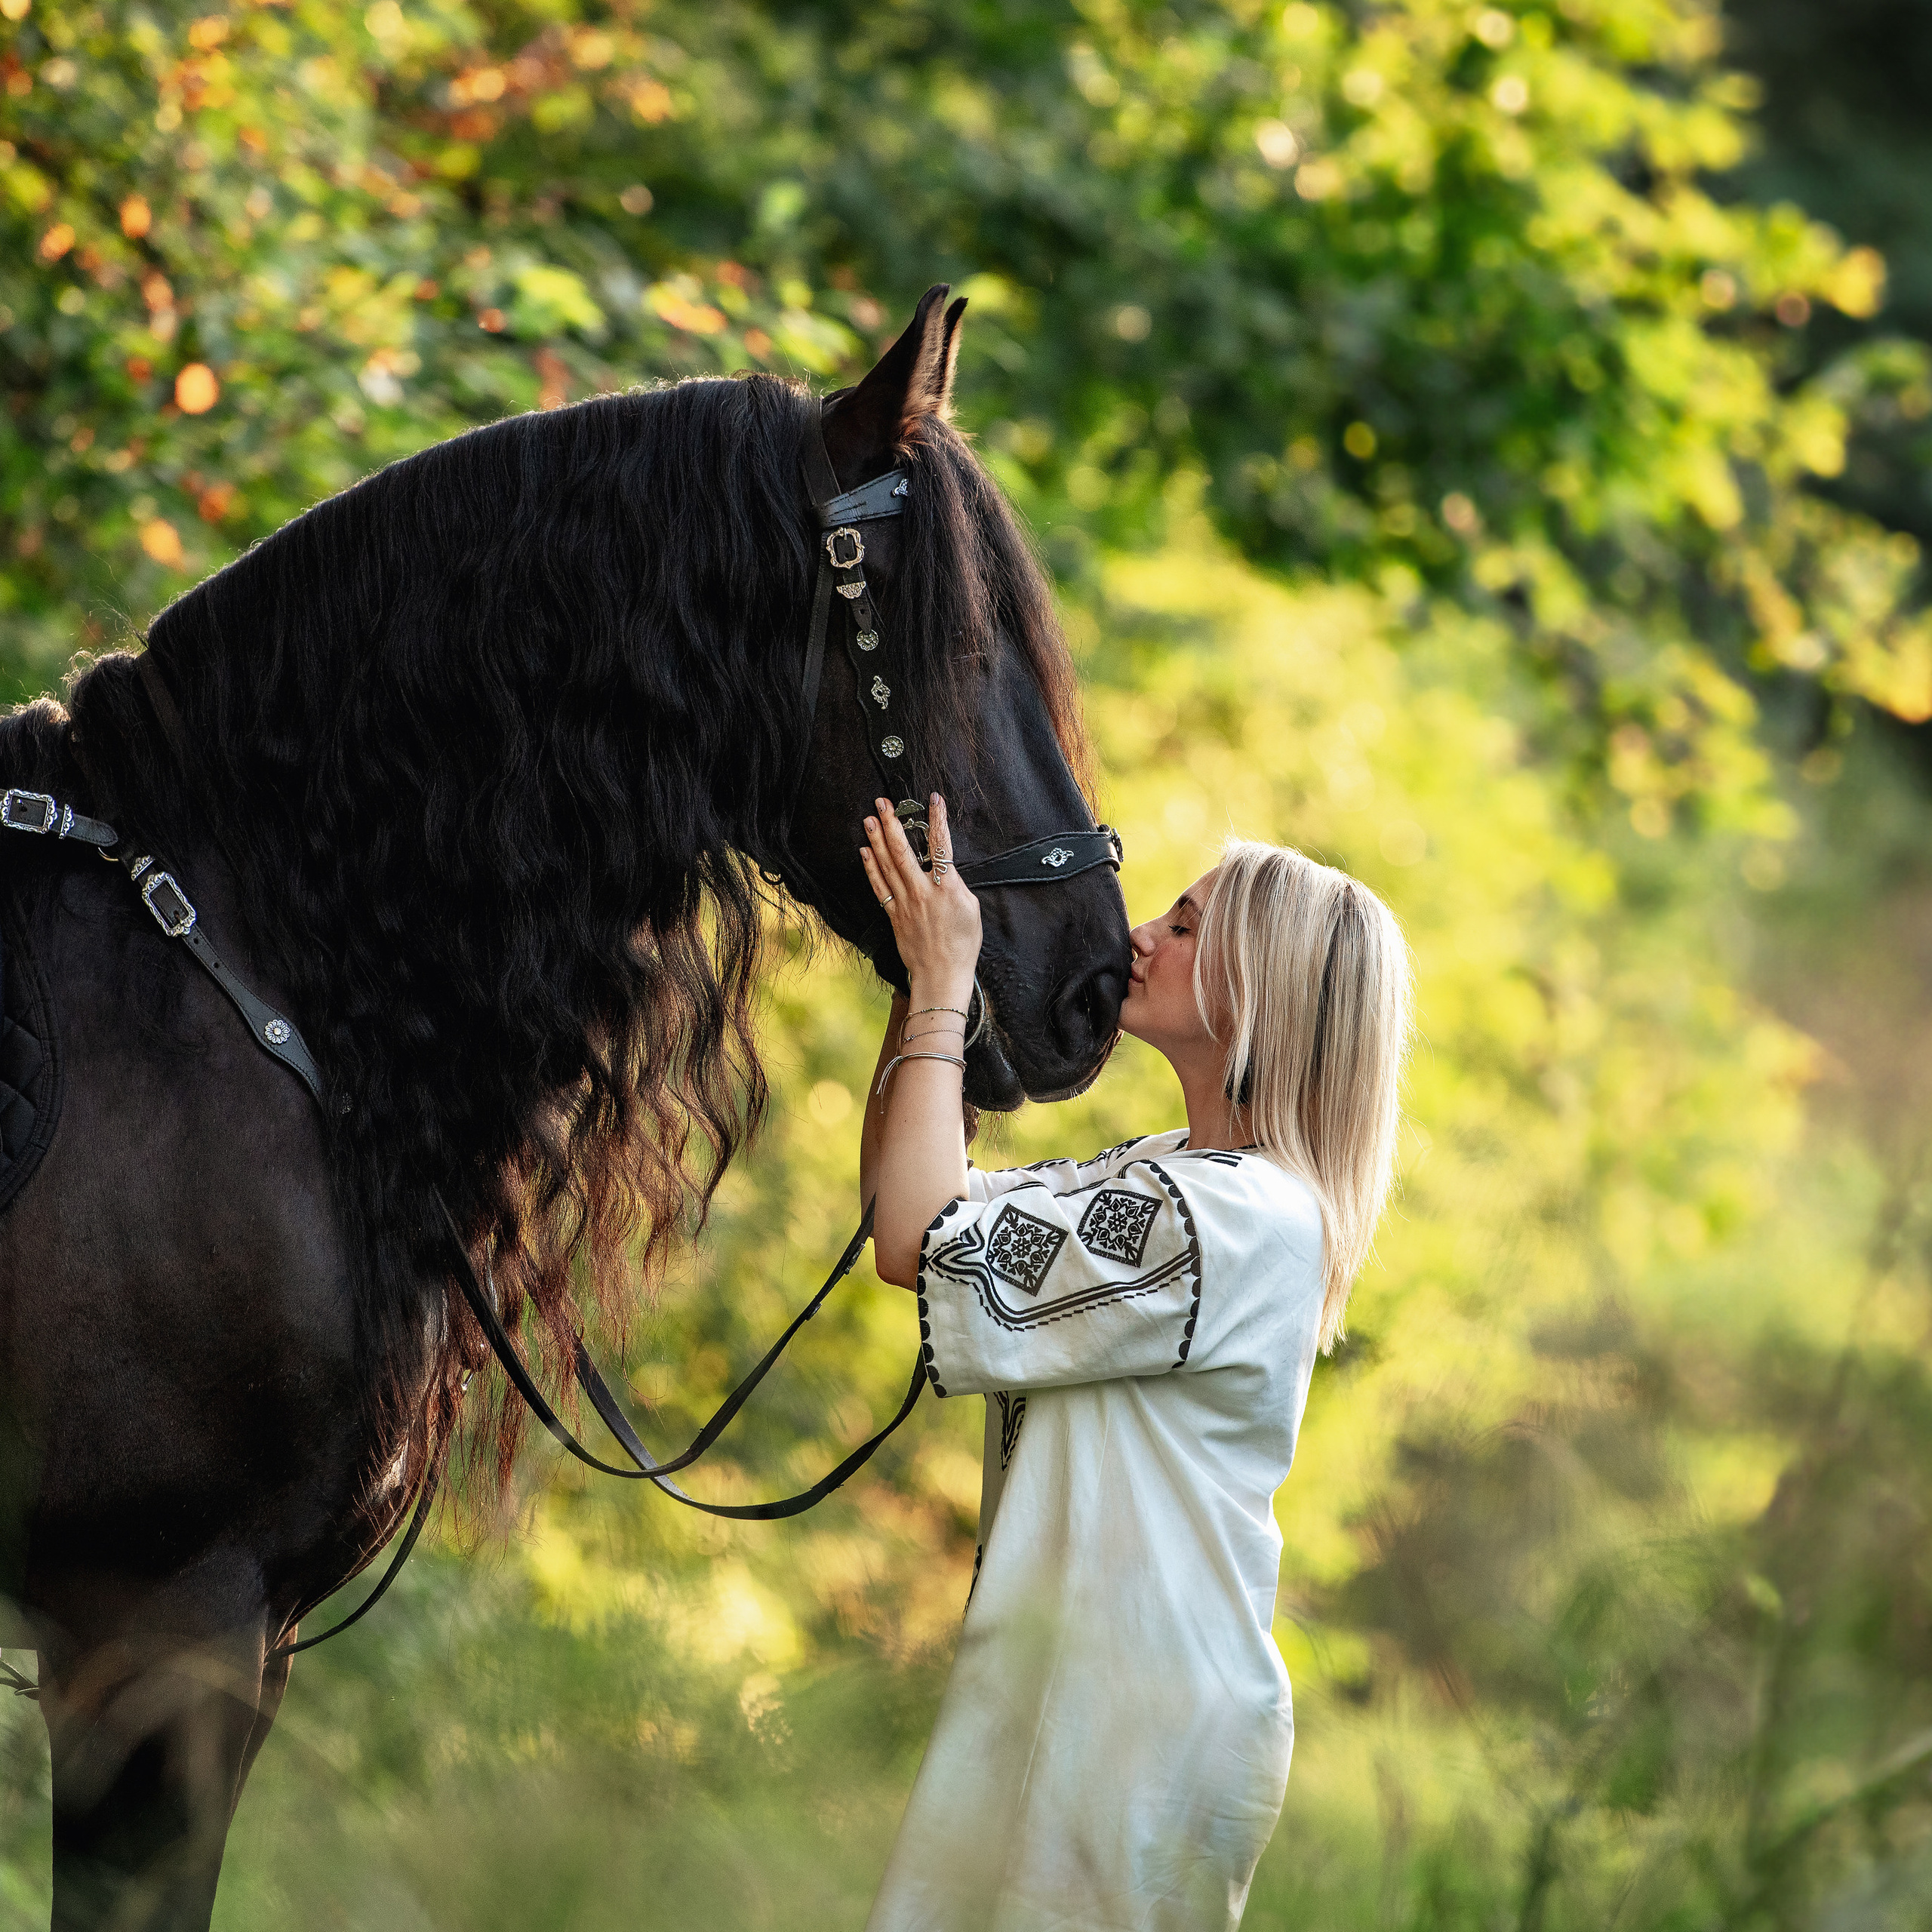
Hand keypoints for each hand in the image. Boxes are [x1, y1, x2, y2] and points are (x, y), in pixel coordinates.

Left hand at [859, 794, 980, 1003]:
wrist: (941, 974)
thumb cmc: (962, 945)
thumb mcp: (971, 910)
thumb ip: (956, 885)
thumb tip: (944, 871)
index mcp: (947, 888)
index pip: (942, 846)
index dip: (937, 820)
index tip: (933, 800)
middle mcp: (923, 892)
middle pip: (903, 850)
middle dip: (892, 823)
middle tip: (882, 802)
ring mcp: (905, 903)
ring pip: (887, 865)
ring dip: (877, 839)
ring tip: (869, 818)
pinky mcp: (894, 915)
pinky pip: (879, 886)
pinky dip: (870, 867)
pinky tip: (864, 851)